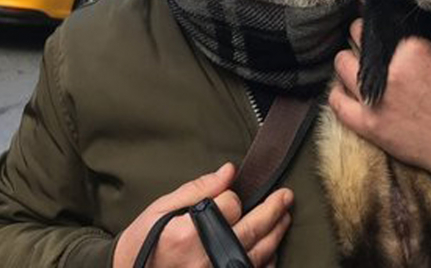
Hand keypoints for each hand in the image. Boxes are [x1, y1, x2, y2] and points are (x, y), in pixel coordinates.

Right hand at [112, 163, 292, 267]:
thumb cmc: (143, 242)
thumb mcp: (162, 208)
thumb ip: (199, 189)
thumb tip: (229, 172)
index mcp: (190, 233)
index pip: (231, 204)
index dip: (233, 195)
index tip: (229, 193)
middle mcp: (207, 257)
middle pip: (253, 228)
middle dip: (274, 209)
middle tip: (286, 196)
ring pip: (259, 253)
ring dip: (276, 233)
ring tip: (284, 216)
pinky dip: (266, 260)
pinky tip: (271, 248)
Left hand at [330, 19, 430, 178]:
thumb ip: (421, 40)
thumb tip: (398, 25)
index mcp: (412, 49)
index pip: (383, 25)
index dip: (381, 24)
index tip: (379, 25)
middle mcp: (389, 70)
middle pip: (358, 39)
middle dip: (363, 38)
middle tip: (369, 43)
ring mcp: (374, 98)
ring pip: (342, 64)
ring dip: (349, 62)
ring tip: (357, 66)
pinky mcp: (367, 124)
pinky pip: (336, 102)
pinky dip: (338, 92)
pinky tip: (345, 89)